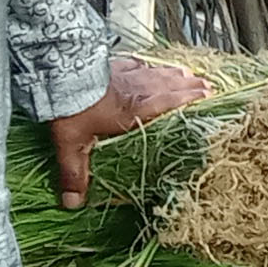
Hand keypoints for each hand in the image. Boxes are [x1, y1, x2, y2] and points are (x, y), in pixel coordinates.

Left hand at [46, 55, 215, 209]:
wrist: (58, 76)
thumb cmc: (70, 110)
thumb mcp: (73, 146)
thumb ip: (75, 173)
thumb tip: (73, 203)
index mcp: (135, 112)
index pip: (171, 104)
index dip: (191, 100)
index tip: (209, 97)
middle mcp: (137, 91)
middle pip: (171, 86)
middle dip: (190, 86)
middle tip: (208, 85)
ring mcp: (126, 75)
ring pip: (158, 73)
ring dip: (175, 74)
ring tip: (189, 73)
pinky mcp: (112, 65)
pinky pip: (136, 63)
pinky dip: (146, 64)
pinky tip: (148, 64)